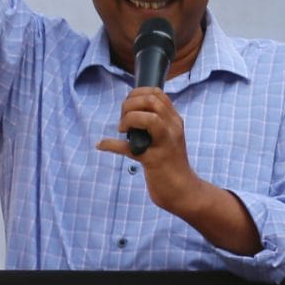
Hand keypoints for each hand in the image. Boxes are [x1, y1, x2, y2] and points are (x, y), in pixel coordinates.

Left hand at [95, 86, 206, 216]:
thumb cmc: (171, 164)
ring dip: (128, 119)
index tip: (128, 106)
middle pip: (152, 101)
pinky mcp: (154, 161)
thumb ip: (156, 124)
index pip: (157, 94)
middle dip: (130, 105)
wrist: (183, 191)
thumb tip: (133, 112)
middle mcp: (172, 128)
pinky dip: (111, 144)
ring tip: (121, 130)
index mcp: (174, 121)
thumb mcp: (168, 137)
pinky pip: (129, 148)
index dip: (137, 94)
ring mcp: (164, 144)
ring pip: (148, 117)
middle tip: (123, 121)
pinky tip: (101, 145)